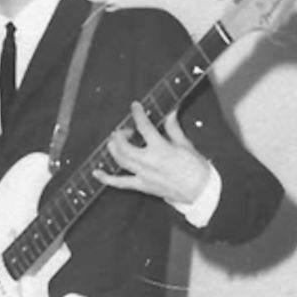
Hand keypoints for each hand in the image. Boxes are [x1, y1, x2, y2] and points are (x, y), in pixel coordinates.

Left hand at [95, 103, 210, 205]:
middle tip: (124, 131)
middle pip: (124, 145)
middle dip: (120, 135)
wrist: (200, 190)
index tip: (135, 106)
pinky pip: (119, 183)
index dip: (138, 114)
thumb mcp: (185, 144)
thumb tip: (171, 113)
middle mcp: (148, 161)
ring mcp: (143, 174)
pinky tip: (96, 172)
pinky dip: (106, 178)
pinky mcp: (141, 186)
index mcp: (161, 148)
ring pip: (120, 160)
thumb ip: (173, 128)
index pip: (144, 127)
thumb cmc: (196, 168)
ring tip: (114, 142)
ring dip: (113, 149)